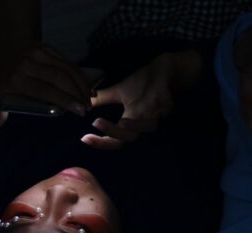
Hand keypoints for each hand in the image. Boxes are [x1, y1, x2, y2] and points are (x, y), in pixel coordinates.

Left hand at [0, 43, 91, 129]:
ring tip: (90, 99)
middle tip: (87, 108)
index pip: (44, 90)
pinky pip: (67, 62)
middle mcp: (28, 64)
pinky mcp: (48, 48)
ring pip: (65, 69)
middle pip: (59, 79)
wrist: (5, 47)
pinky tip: (87, 86)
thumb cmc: (4, 77)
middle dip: (76, 94)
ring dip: (81, 84)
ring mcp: (39, 53)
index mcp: (16, 79)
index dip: (64, 100)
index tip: (78, 111)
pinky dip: (79, 74)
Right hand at [82, 51, 200, 149]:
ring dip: (135, 125)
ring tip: (121, 122)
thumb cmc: (141, 83)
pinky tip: (144, 103)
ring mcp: (158, 113)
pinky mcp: (169, 101)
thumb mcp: (118, 90)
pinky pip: (163, 107)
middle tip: (97, 123)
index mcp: (131, 121)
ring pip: (148, 127)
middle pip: (130, 138)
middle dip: (114, 133)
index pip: (115, 139)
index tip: (84, 138)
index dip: (100, 142)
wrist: (164, 70)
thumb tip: (82, 103)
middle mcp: (144, 121)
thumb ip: (102, 99)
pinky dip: (155, 107)